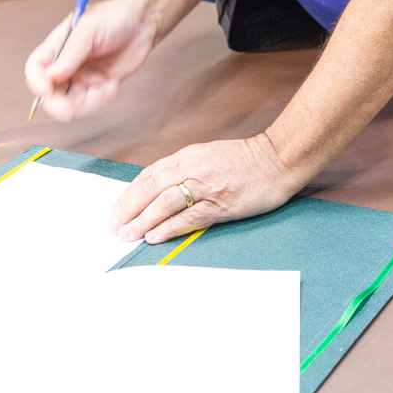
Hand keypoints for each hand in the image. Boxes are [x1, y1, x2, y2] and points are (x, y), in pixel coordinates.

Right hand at [24, 0, 155, 119]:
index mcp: (58, 46)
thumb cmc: (115, 16)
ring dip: (83, 104)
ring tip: (101, 91)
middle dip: (57, 103)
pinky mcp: (100, 85)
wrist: (143, 22)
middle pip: (50, 91)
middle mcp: (67, 64)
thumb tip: (51, 75)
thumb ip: (71, 52)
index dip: (37, 82)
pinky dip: (101, 100)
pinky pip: (92, 102)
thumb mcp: (89, 28)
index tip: (45, 91)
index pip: (37, 68)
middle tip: (67, 109)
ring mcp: (83, 76)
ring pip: (71, 102)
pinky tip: (112, 85)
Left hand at [108, 135, 303, 242]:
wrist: (278, 159)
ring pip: (166, 203)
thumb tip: (158, 191)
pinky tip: (154, 236)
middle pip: (152, 188)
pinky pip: (189, 217)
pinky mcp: (222, 203)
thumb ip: (184, 170)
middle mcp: (193, 168)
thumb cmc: (245, 160)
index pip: (150, 175)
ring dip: (143, 220)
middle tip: (114, 226)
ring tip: (128, 234)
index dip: (129, 194)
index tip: (116, 210)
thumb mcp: (208, 156)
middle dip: (129, 208)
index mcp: (188, 156)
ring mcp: (207, 186)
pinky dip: (169, 227)